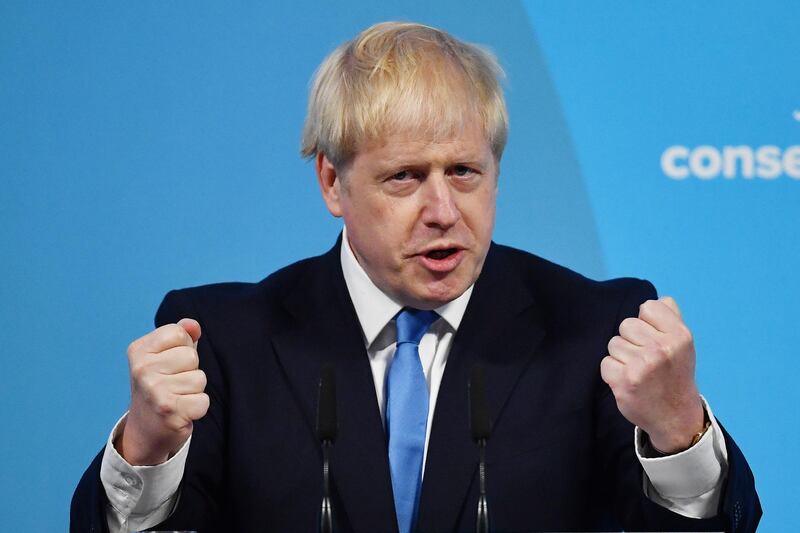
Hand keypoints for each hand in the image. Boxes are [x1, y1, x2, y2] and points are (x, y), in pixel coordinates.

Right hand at [116, 319, 208, 464]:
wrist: (146, 428)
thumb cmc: (161, 384)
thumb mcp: (165, 355)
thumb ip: (181, 335)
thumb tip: (193, 325)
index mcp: (138, 350)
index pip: (180, 333)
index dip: (183, 347)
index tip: (169, 363)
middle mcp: (141, 370)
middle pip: (191, 356)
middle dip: (190, 370)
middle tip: (174, 383)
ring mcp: (154, 391)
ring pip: (199, 378)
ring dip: (194, 390)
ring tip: (177, 396)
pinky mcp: (169, 412)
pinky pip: (203, 401)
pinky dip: (198, 407)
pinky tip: (181, 411)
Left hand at [600, 297, 704, 452]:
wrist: (676, 416)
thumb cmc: (675, 374)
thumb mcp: (683, 344)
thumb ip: (672, 317)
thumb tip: (660, 298)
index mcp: (679, 336)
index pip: (647, 307)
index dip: (646, 322)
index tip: (653, 339)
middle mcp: (662, 349)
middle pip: (626, 325)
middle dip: (632, 340)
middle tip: (645, 359)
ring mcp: (642, 365)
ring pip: (614, 343)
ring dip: (622, 357)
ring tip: (638, 371)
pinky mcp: (625, 381)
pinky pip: (605, 363)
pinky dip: (613, 372)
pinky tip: (628, 381)